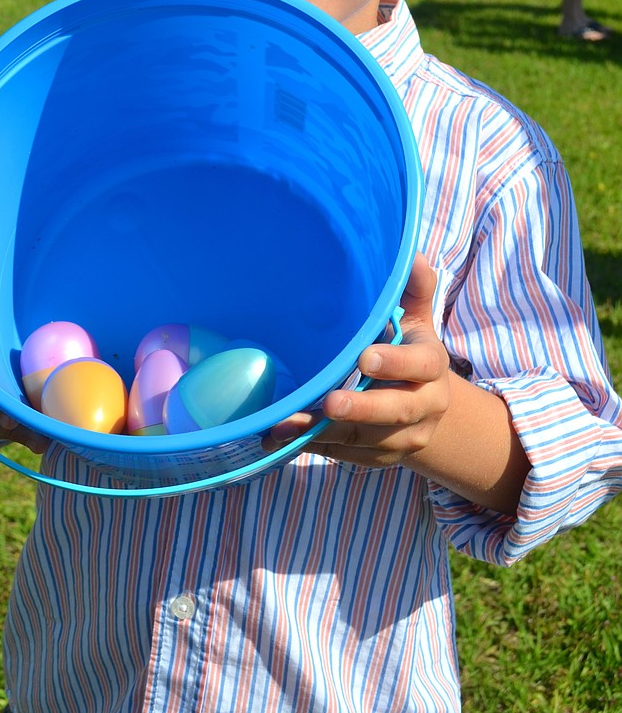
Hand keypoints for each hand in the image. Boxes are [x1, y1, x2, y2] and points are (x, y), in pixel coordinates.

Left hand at [268, 254, 450, 468]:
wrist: (429, 407)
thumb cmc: (410, 350)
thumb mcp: (416, 318)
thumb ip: (413, 288)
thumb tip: (409, 254)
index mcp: (432, 367)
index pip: (421, 365)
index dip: (395, 364)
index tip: (365, 357)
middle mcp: (424, 406)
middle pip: (397, 411)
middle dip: (362, 408)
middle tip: (329, 403)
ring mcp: (403, 438)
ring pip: (365, 439)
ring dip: (324, 432)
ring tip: (285, 424)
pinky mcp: (378, 458)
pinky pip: (345, 455)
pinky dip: (312, 446)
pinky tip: (280, 437)